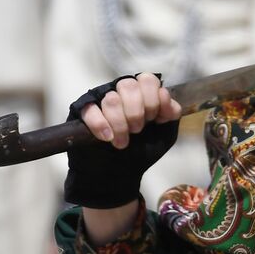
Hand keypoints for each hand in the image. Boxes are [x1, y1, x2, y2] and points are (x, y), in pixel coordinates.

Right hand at [64, 73, 180, 208]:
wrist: (118, 174)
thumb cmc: (141, 151)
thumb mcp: (165, 134)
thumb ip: (171, 113)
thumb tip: (165, 95)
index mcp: (142, 94)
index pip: (147, 80)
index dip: (153, 99)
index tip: (155, 119)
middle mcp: (121, 93)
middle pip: (128, 85)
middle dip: (136, 112)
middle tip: (138, 131)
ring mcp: (101, 101)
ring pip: (111, 99)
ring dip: (120, 124)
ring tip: (123, 142)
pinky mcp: (83, 113)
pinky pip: (91, 110)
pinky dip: (101, 125)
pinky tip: (108, 138)